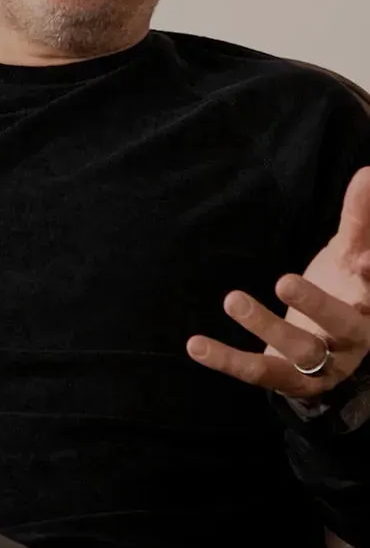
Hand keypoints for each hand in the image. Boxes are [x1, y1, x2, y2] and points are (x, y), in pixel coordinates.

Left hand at [186, 165, 369, 398]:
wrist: (332, 353)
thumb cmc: (343, 289)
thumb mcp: (350, 253)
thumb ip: (359, 217)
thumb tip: (368, 170)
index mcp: (368, 306)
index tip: (364, 260)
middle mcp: (350, 342)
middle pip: (341, 326)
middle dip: (315, 306)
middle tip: (284, 281)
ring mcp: (318, 366)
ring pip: (299, 352)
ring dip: (265, 327)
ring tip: (233, 299)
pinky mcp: (285, 377)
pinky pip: (257, 371)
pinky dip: (226, 361)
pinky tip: (194, 345)